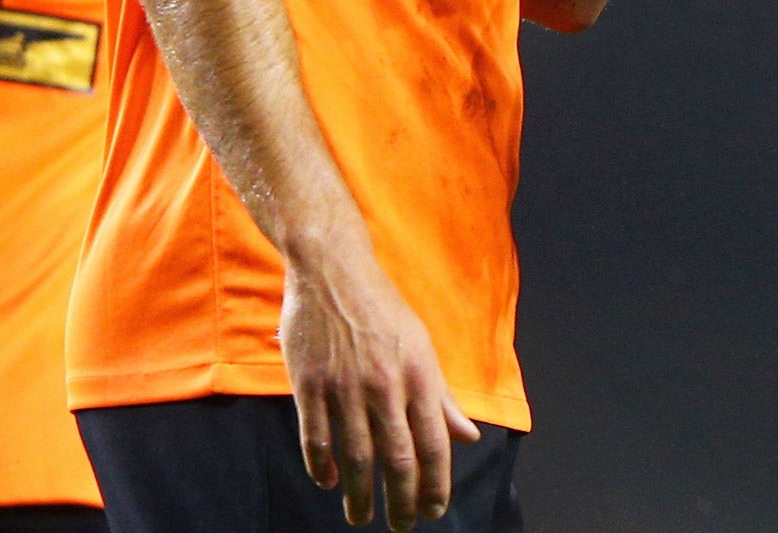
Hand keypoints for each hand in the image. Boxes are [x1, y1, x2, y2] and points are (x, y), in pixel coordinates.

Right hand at [281, 234, 479, 527]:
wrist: (333, 270)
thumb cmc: (383, 309)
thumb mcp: (421, 346)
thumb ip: (442, 396)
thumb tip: (468, 437)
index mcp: (418, 373)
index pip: (433, 443)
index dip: (436, 484)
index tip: (433, 511)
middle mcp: (385, 383)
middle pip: (396, 458)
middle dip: (401, 501)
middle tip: (400, 526)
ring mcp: (344, 385)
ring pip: (355, 456)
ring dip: (360, 494)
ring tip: (361, 516)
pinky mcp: (309, 383)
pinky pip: (317, 436)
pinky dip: (322, 465)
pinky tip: (329, 482)